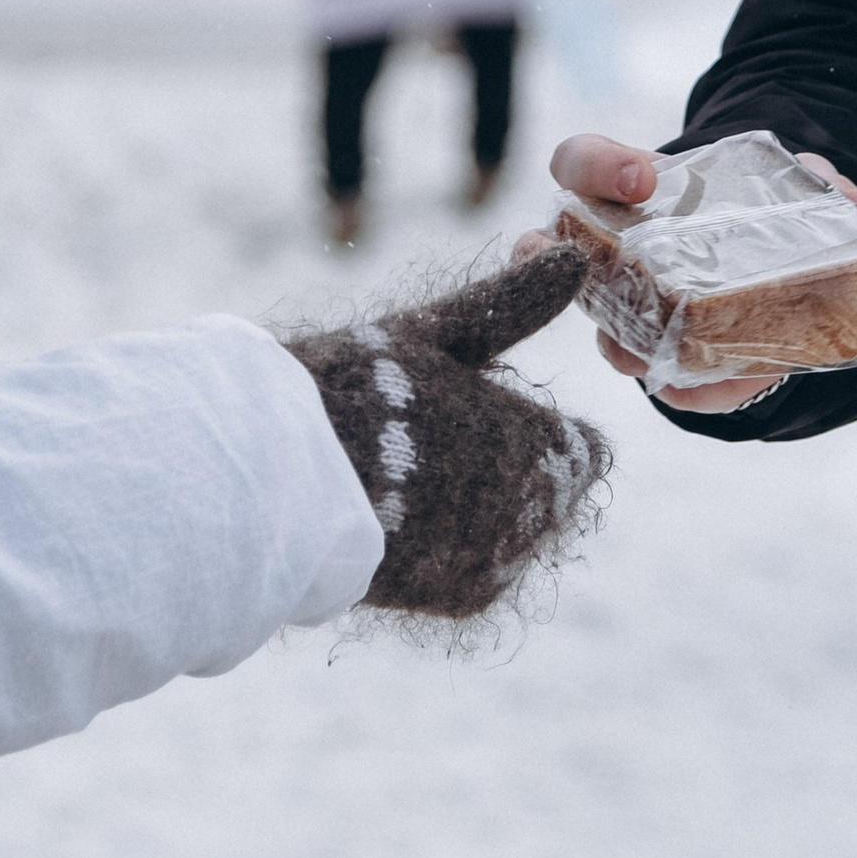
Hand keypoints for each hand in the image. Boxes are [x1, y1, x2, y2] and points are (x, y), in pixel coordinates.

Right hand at [287, 245, 610, 622]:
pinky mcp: (461, 599)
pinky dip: (456, 550)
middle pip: (555, 493)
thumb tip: (573, 257)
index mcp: (535, 440)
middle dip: (515, 469)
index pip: (584, 449)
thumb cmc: (350, 394)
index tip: (488, 416)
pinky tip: (403, 523)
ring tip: (411, 484)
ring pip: (524, 534)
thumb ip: (513, 303)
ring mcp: (500, 562)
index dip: (540, 428)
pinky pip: (486, 571)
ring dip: (488, 512)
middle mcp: (532, 511)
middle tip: (436, 448)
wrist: (272, 493)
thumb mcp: (436, 335)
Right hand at [542, 132, 856, 413]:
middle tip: (591, 268)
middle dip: (558, 262)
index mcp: (628, 194)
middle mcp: (610, 254)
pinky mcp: (672, 365)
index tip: (641, 176)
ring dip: (621, 345)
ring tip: (644, 355)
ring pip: (601, 334)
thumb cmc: (754, 210)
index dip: (596, 167)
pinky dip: (700, 390)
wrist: (770, 270)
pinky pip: (672, 386)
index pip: (578, 164)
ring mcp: (630, 314)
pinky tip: (729, 384)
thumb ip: (821, 188)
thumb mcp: (788, 188)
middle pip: (549, 254)